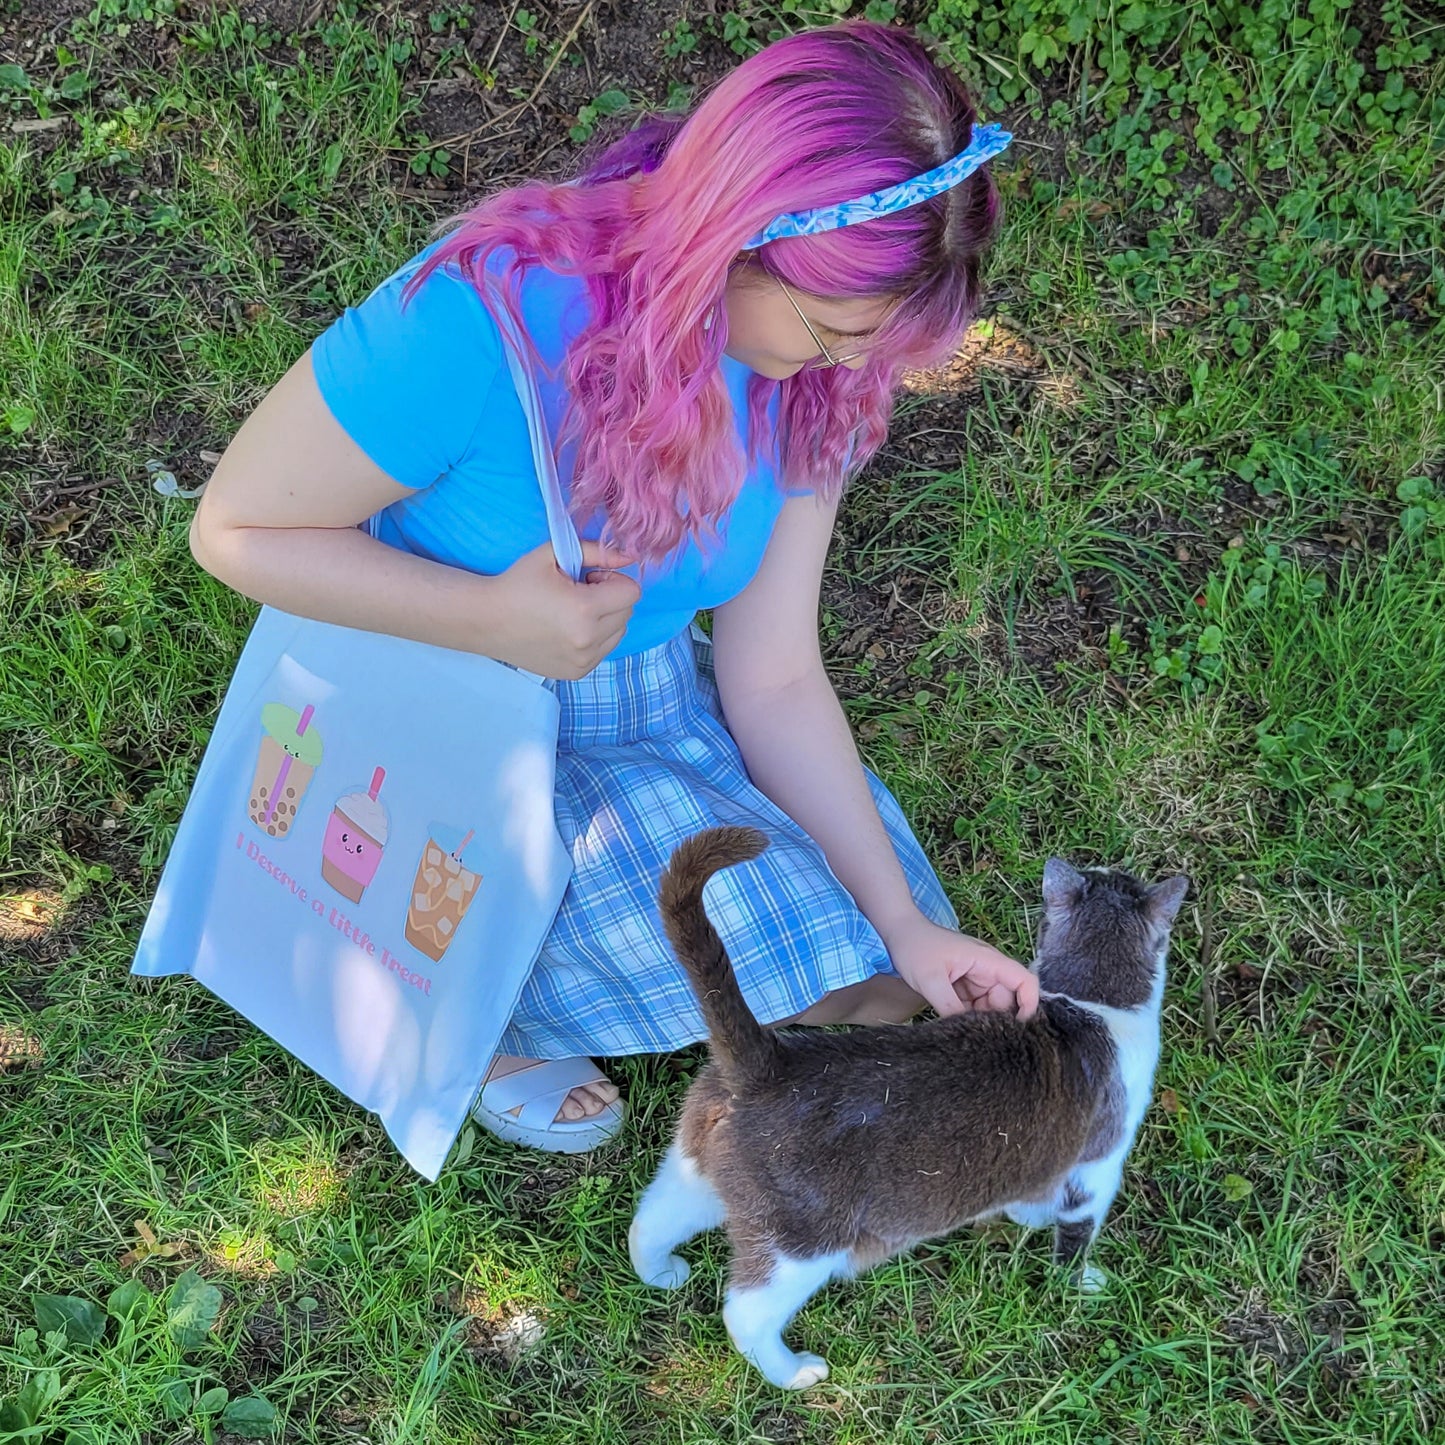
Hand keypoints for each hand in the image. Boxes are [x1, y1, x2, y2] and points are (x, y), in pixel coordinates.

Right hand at [488, 539, 639, 677]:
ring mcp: (583, 661)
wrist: (486, 621)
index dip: (613, 579)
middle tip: (579, 592)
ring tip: (573, 612)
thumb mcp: (553, 555)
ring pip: (619, 633)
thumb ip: (597, 552)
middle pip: (628, 613)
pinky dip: (595, 638)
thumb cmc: (517, 583)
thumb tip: (629, 557)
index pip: (632, 592)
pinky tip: (568, 629)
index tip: (589, 578)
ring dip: (606, 619)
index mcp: (584, 609)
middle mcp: (587, 640)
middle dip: (611, 598)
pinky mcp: (577, 673)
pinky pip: (604, 650)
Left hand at [882, 913, 1038, 1020]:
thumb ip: (950, 1008)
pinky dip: (969, 1018)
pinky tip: (958, 1028)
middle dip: (998, 1020)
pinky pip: (975, 1007)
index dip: (1029, 1004)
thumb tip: (968, 1035)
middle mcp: (987, 970)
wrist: (898, 932)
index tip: (1020, 1029)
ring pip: (991, 1007)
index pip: (1024, 981)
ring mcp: (976, 979)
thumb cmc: (915, 947)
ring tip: (965, 1035)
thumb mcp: (930, 980)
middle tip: (981, 1040)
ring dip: (981, 1021)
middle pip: (1007, 1000)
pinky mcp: (965, 987)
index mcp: (987, 961)